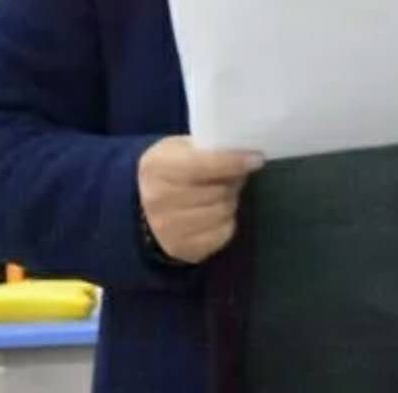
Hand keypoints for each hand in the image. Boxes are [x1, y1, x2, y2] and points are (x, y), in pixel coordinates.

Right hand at [137, 136, 262, 263]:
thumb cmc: (168, 170)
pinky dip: (227, 221)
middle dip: (233, 181)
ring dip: (230, 200)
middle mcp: (159, 200)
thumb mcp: (179, 148)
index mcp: (157, 168)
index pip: (204, 165)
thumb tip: (244, 155)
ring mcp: (169, 229)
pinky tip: (215, 213)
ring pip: (223, 211)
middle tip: (233, 176)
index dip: (234, 162)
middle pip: (218, 191)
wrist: (141, 207)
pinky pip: (224, 232)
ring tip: (222, 193)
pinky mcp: (183, 249)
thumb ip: (207, 149)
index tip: (256, 159)